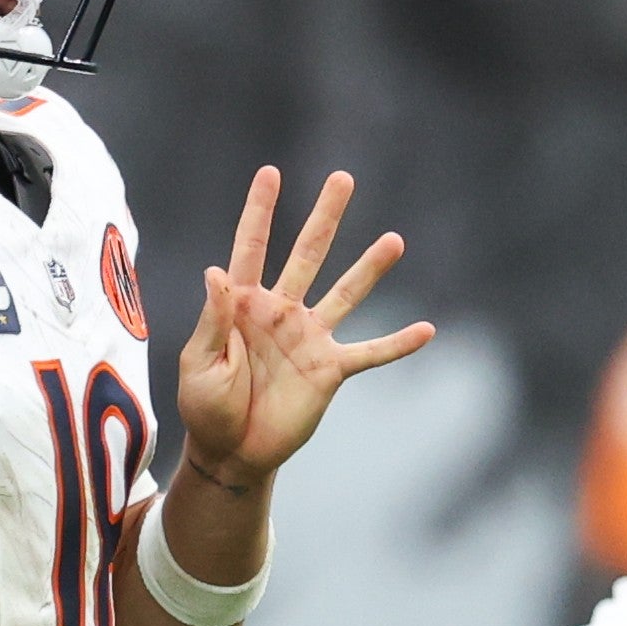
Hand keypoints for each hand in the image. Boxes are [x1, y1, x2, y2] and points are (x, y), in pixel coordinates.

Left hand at [174, 166, 430, 492]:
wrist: (231, 453)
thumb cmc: (204, 407)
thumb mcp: (199, 362)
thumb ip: (214, 318)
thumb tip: (217, 271)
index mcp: (242, 303)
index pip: (251, 246)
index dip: (260, 210)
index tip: (271, 172)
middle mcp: (281, 311)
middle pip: (307, 253)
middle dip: (325, 216)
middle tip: (343, 178)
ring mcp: (309, 338)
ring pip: (346, 293)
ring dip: (370, 268)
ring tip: (395, 240)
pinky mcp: (330, 370)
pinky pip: (371, 354)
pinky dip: (398, 344)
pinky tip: (428, 331)